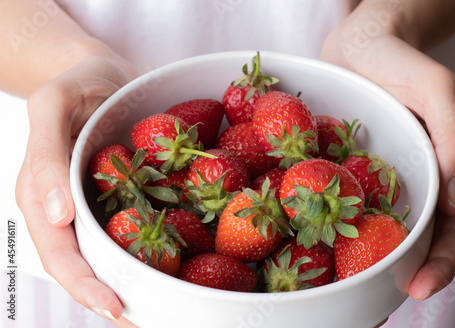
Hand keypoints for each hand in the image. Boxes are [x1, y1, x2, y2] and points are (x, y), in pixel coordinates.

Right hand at [15, 56, 137, 321]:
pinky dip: (143, 254)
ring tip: (160, 310)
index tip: (115, 308)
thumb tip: (57, 215)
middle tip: (146, 322)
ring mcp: (90, 207)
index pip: (60, 252)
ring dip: (129, 286)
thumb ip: (46, 157)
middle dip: (110, 298)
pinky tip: (168, 269)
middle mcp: (64, 210)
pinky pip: (127, 231)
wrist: (98, 73)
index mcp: (40, 195)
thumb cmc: (74, 84)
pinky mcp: (115, 198)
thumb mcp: (53, 106)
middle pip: (82, 266)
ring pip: (104, 256)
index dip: (84, 284)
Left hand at [319, 18, 454, 301]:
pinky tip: (307, 242)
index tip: (419, 291)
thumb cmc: (403, 61)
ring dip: (358, 260)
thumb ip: (452, 134)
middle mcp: (405, 182)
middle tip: (373, 305)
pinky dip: (326, 226)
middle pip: (406, 239)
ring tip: (340, 289)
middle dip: (395, 274)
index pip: (447, 230)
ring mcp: (371, 179)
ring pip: (368, 227)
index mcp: (437, 172)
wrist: (360, 41)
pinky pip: (333, 202)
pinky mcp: (340, 167)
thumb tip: (454, 191)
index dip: (440, 263)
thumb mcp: (437, 89)